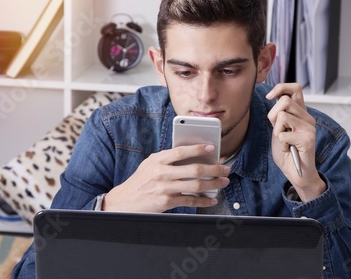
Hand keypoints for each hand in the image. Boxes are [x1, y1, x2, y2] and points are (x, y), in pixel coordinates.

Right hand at [103, 144, 229, 211]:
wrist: (125, 200)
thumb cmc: (141, 180)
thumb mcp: (150, 164)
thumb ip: (168, 158)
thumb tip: (192, 155)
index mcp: (158, 160)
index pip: (181, 151)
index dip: (198, 149)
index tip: (211, 148)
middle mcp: (162, 173)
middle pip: (194, 170)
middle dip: (214, 169)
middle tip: (225, 169)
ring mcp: (165, 188)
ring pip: (196, 185)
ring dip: (213, 184)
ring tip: (223, 183)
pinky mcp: (166, 202)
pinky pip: (190, 201)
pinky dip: (204, 201)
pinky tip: (211, 200)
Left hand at [266, 83, 325, 201]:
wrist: (296, 173)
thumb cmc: (287, 151)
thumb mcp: (278, 129)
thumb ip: (278, 114)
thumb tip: (273, 97)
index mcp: (301, 113)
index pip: (295, 88)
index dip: (281, 87)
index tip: (269, 97)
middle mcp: (308, 117)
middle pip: (284, 101)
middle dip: (273, 116)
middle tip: (279, 131)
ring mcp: (310, 128)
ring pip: (282, 117)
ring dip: (277, 132)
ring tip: (285, 142)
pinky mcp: (308, 139)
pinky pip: (283, 134)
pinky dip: (281, 144)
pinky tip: (289, 150)